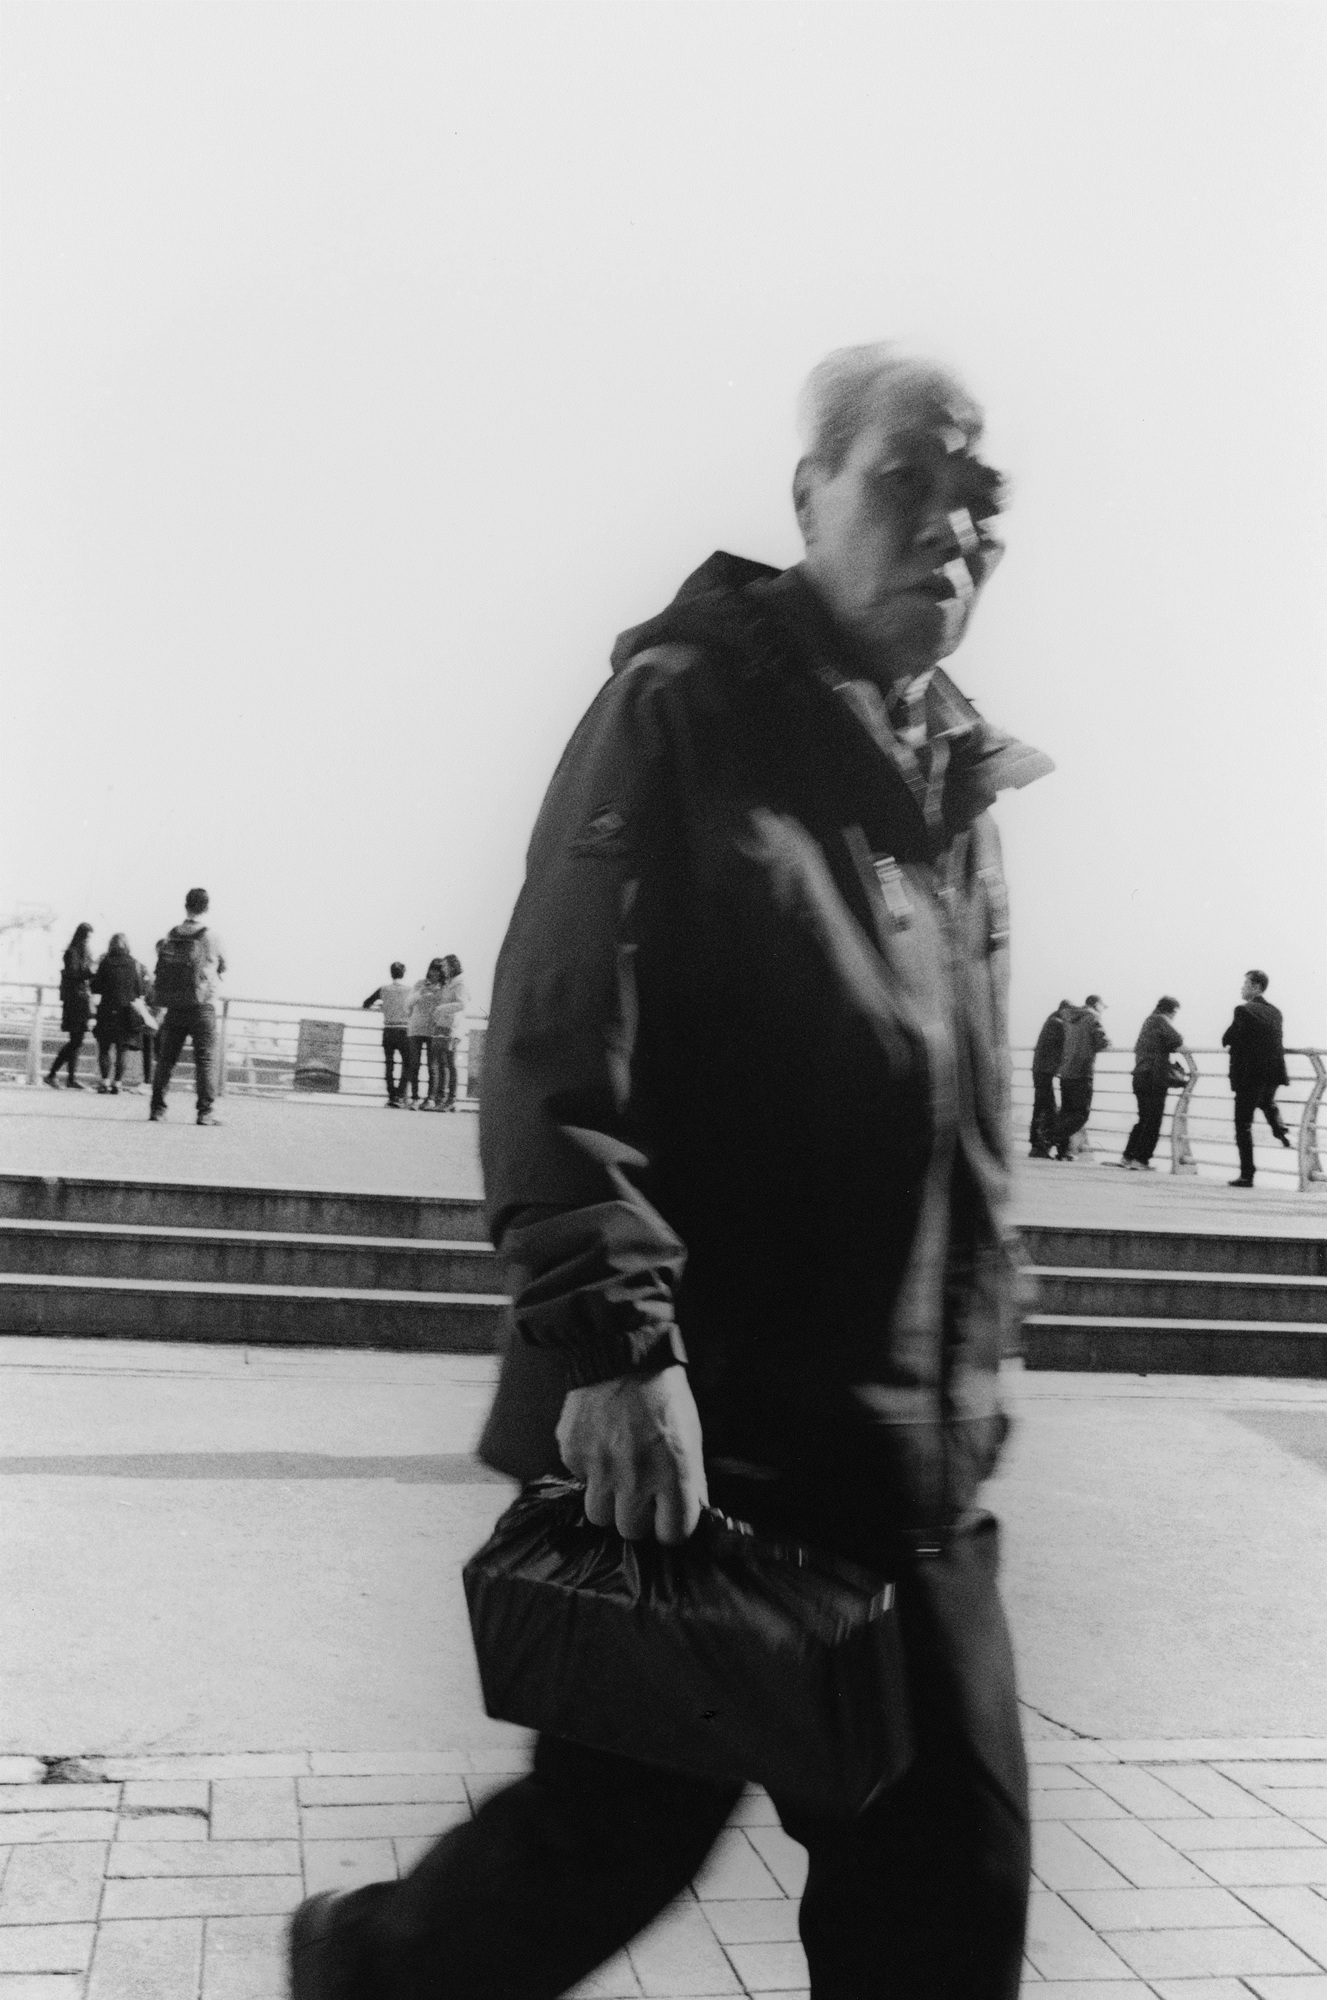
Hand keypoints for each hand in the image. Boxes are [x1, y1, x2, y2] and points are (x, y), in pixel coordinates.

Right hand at [556, 1364, 706, 1545]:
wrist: (621, 1354)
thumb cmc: (663, 1393)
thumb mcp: (690, 1433)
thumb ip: (690, 1477)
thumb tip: (692, 1509)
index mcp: (673, 1473)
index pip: (673, 1533)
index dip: (670, 1527)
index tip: (667, 1517)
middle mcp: (636, 1478)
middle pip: (631, 1531)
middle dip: (636, 1516)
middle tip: (639, 1494)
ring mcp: (600, 1468)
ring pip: (599, 1515)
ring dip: (608, 1500)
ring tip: (615, 1474)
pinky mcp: (573, 1454)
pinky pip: (579, 1480)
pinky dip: (588, 1469)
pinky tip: (599, 1444)